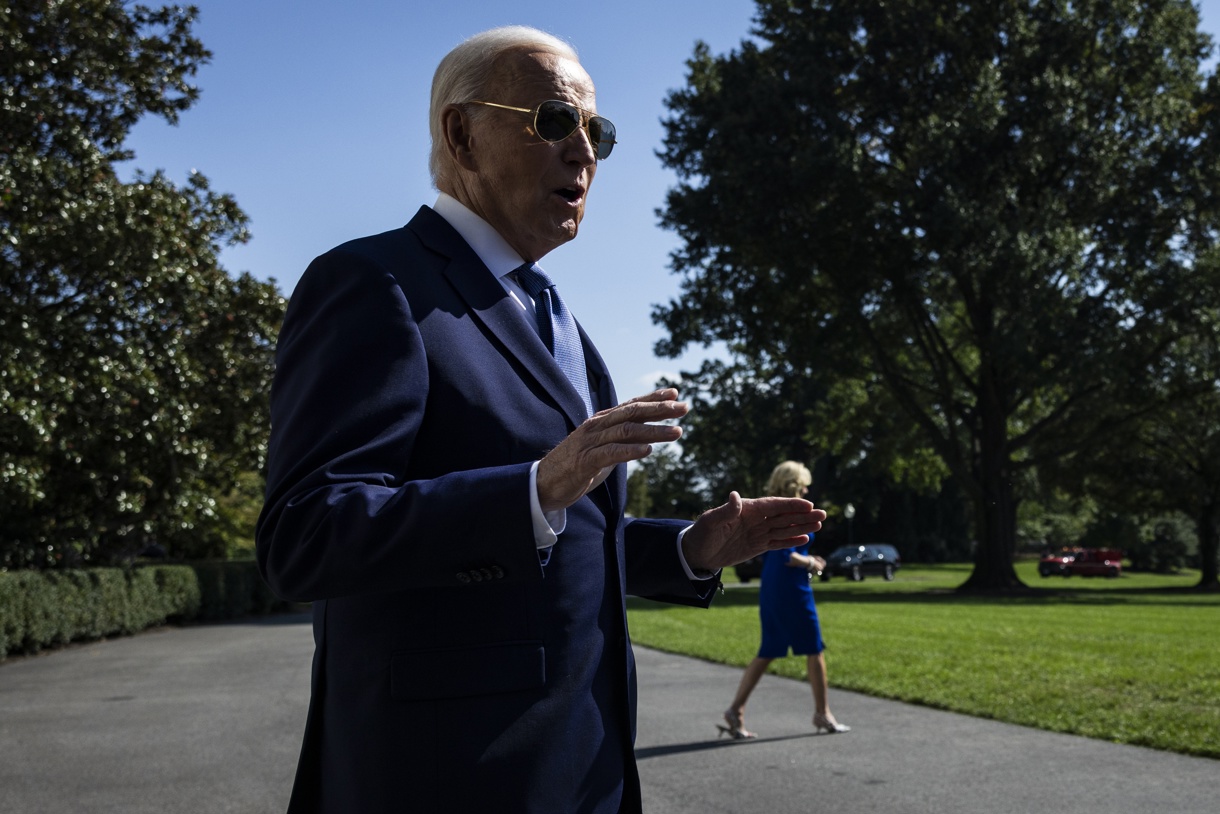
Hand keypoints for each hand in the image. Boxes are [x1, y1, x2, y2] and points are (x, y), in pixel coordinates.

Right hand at [536, 388, 686, 512]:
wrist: (544, 484)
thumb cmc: (575, 467)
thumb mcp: (602, 450)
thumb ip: (620, 440)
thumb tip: (645, 437)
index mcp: (600, 422)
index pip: (630, 405)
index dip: (653, 398)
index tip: (675, 393)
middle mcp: (596, 427)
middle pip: (632, 412)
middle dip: (660, 409)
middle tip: (683, 408)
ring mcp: (590, 443)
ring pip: (626, 431)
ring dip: (653, 430)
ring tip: (676, 432)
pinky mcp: (585, 461)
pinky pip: (611, 453)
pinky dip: (631, 450)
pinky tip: (649, 450)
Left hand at [681, 492, 826, 572]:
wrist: (696, 553)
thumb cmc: (701, 534)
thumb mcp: (710, 522)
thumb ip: (725, 511)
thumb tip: (735, 496)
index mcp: (746, 509)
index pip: (773, 506)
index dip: (790, 506)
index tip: (808, 506)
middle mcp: (755, 519)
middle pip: (783, 516)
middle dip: (803, 515)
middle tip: (823, 514)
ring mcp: (758, 533)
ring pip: (784, 529)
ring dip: (801, 527)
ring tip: (819, 524)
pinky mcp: (757, 546)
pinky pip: (777, 542)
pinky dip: (791, 541)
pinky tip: (805, 538)